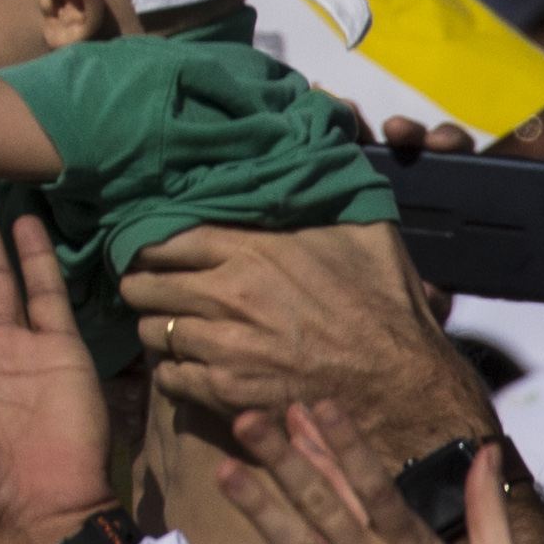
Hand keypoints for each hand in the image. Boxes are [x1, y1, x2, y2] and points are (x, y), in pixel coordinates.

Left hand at [122, 221, 493, 442]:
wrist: (401, 384)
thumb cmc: (383, 306)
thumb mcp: (361, 234)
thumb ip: (320, 197)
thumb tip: (311, 153)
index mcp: (252, 249)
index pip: (163, 238)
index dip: (148, 244)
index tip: (149, 250)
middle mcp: (227, 294)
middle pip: (144, 284)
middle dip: (143, 285)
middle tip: (150, 290)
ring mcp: (222, 345)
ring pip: (152, 331)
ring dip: (157, 329)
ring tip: (170, 328)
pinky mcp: (224, 390)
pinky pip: (169, 377)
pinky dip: (174, 372)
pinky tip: (191, 367)